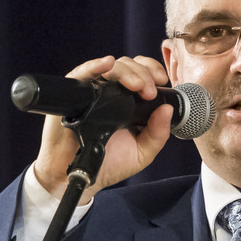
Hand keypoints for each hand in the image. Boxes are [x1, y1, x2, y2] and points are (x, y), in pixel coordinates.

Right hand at [30, 55, 174, 202]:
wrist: (79, 176)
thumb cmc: (107, 164)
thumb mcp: (141, 153)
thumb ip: (158, 134)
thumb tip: (167, 109)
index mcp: (128, 101)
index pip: (141, 73)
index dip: (152, 70)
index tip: (161, 81)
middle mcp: (111, 92)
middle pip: (128, 66)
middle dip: (143, 73)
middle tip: (149, 92)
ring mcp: (92, 91)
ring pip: (111, 67)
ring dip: (127, 71)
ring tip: (136, 86)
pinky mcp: (74, 94)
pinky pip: (83, 73)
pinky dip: (95, 65)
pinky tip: (107, 64)